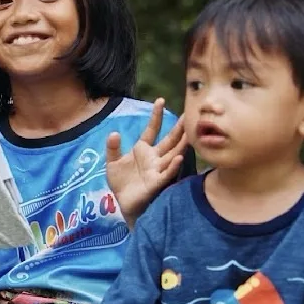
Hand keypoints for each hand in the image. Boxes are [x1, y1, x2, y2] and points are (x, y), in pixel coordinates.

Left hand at [105, 98, 187, 224]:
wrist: (123, 203)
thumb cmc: (121, 183)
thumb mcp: (112, 163)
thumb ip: (113, 148)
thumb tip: (114, 133)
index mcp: (143, 150)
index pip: (152, 129)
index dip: (156, 116)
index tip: (160, 100)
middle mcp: (154, 157)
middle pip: (169, 139)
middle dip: (179, 127)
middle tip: (190, 113)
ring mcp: (157, 169)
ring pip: (173, 154)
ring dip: (182, 144)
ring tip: (191, 131)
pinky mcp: (156, 183)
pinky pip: (166, 173)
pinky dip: (172, 166)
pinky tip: (178, 157)